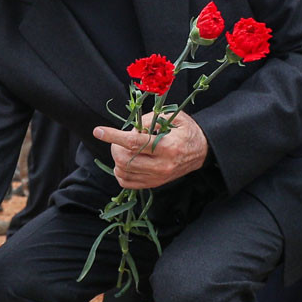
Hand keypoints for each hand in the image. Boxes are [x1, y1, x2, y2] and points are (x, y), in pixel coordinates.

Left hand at [93, 111, 207, 189]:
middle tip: (119, 139)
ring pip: (124, 172)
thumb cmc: (186, 131)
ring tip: (124, 149)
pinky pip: (128, 183)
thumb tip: (130, 128)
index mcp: (168, 147)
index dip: (113, 136)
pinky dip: (120, 172)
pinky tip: (124, 162)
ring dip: (117, 159)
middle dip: (115, 146)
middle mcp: (163, 165)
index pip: (134, 142)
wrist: (203, 151)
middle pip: (125, 159)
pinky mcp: (155, 183)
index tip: (98, 131)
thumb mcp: (173, 117)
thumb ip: (149, 120)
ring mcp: (159, 177)